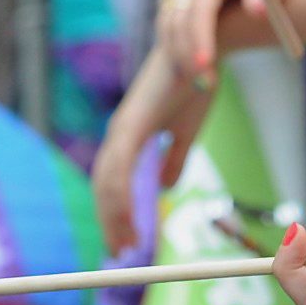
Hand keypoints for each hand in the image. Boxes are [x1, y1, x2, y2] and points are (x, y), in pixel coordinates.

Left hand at [91, 52, 214, 254]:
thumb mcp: (186, 130)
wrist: (202, 51)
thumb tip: (164, 188)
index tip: (124, 240)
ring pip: (106, 182)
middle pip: (103, 186)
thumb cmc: (194, 86)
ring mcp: (123, 127)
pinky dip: (119, 200)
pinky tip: (127, 220)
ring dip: (112, 217)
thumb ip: (174, 159)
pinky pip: (119, 170)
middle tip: (120, 253)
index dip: (114, 211)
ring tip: (123, 246)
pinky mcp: (132, 124)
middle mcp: (119, 131)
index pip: (112, 180)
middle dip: (108, 221)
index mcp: (129, 134)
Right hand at [157, 0, 254, 81]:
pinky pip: (171, 30)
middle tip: (207, 85)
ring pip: (170, 26)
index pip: (202, 1)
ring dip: (183, 58)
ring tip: (207, 85)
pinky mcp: (179, 1)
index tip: (206, 64)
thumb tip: (256, 11)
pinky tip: (199, 74)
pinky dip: (180, 54)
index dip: (201, 33)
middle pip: (179, 16)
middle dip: (188, 52)